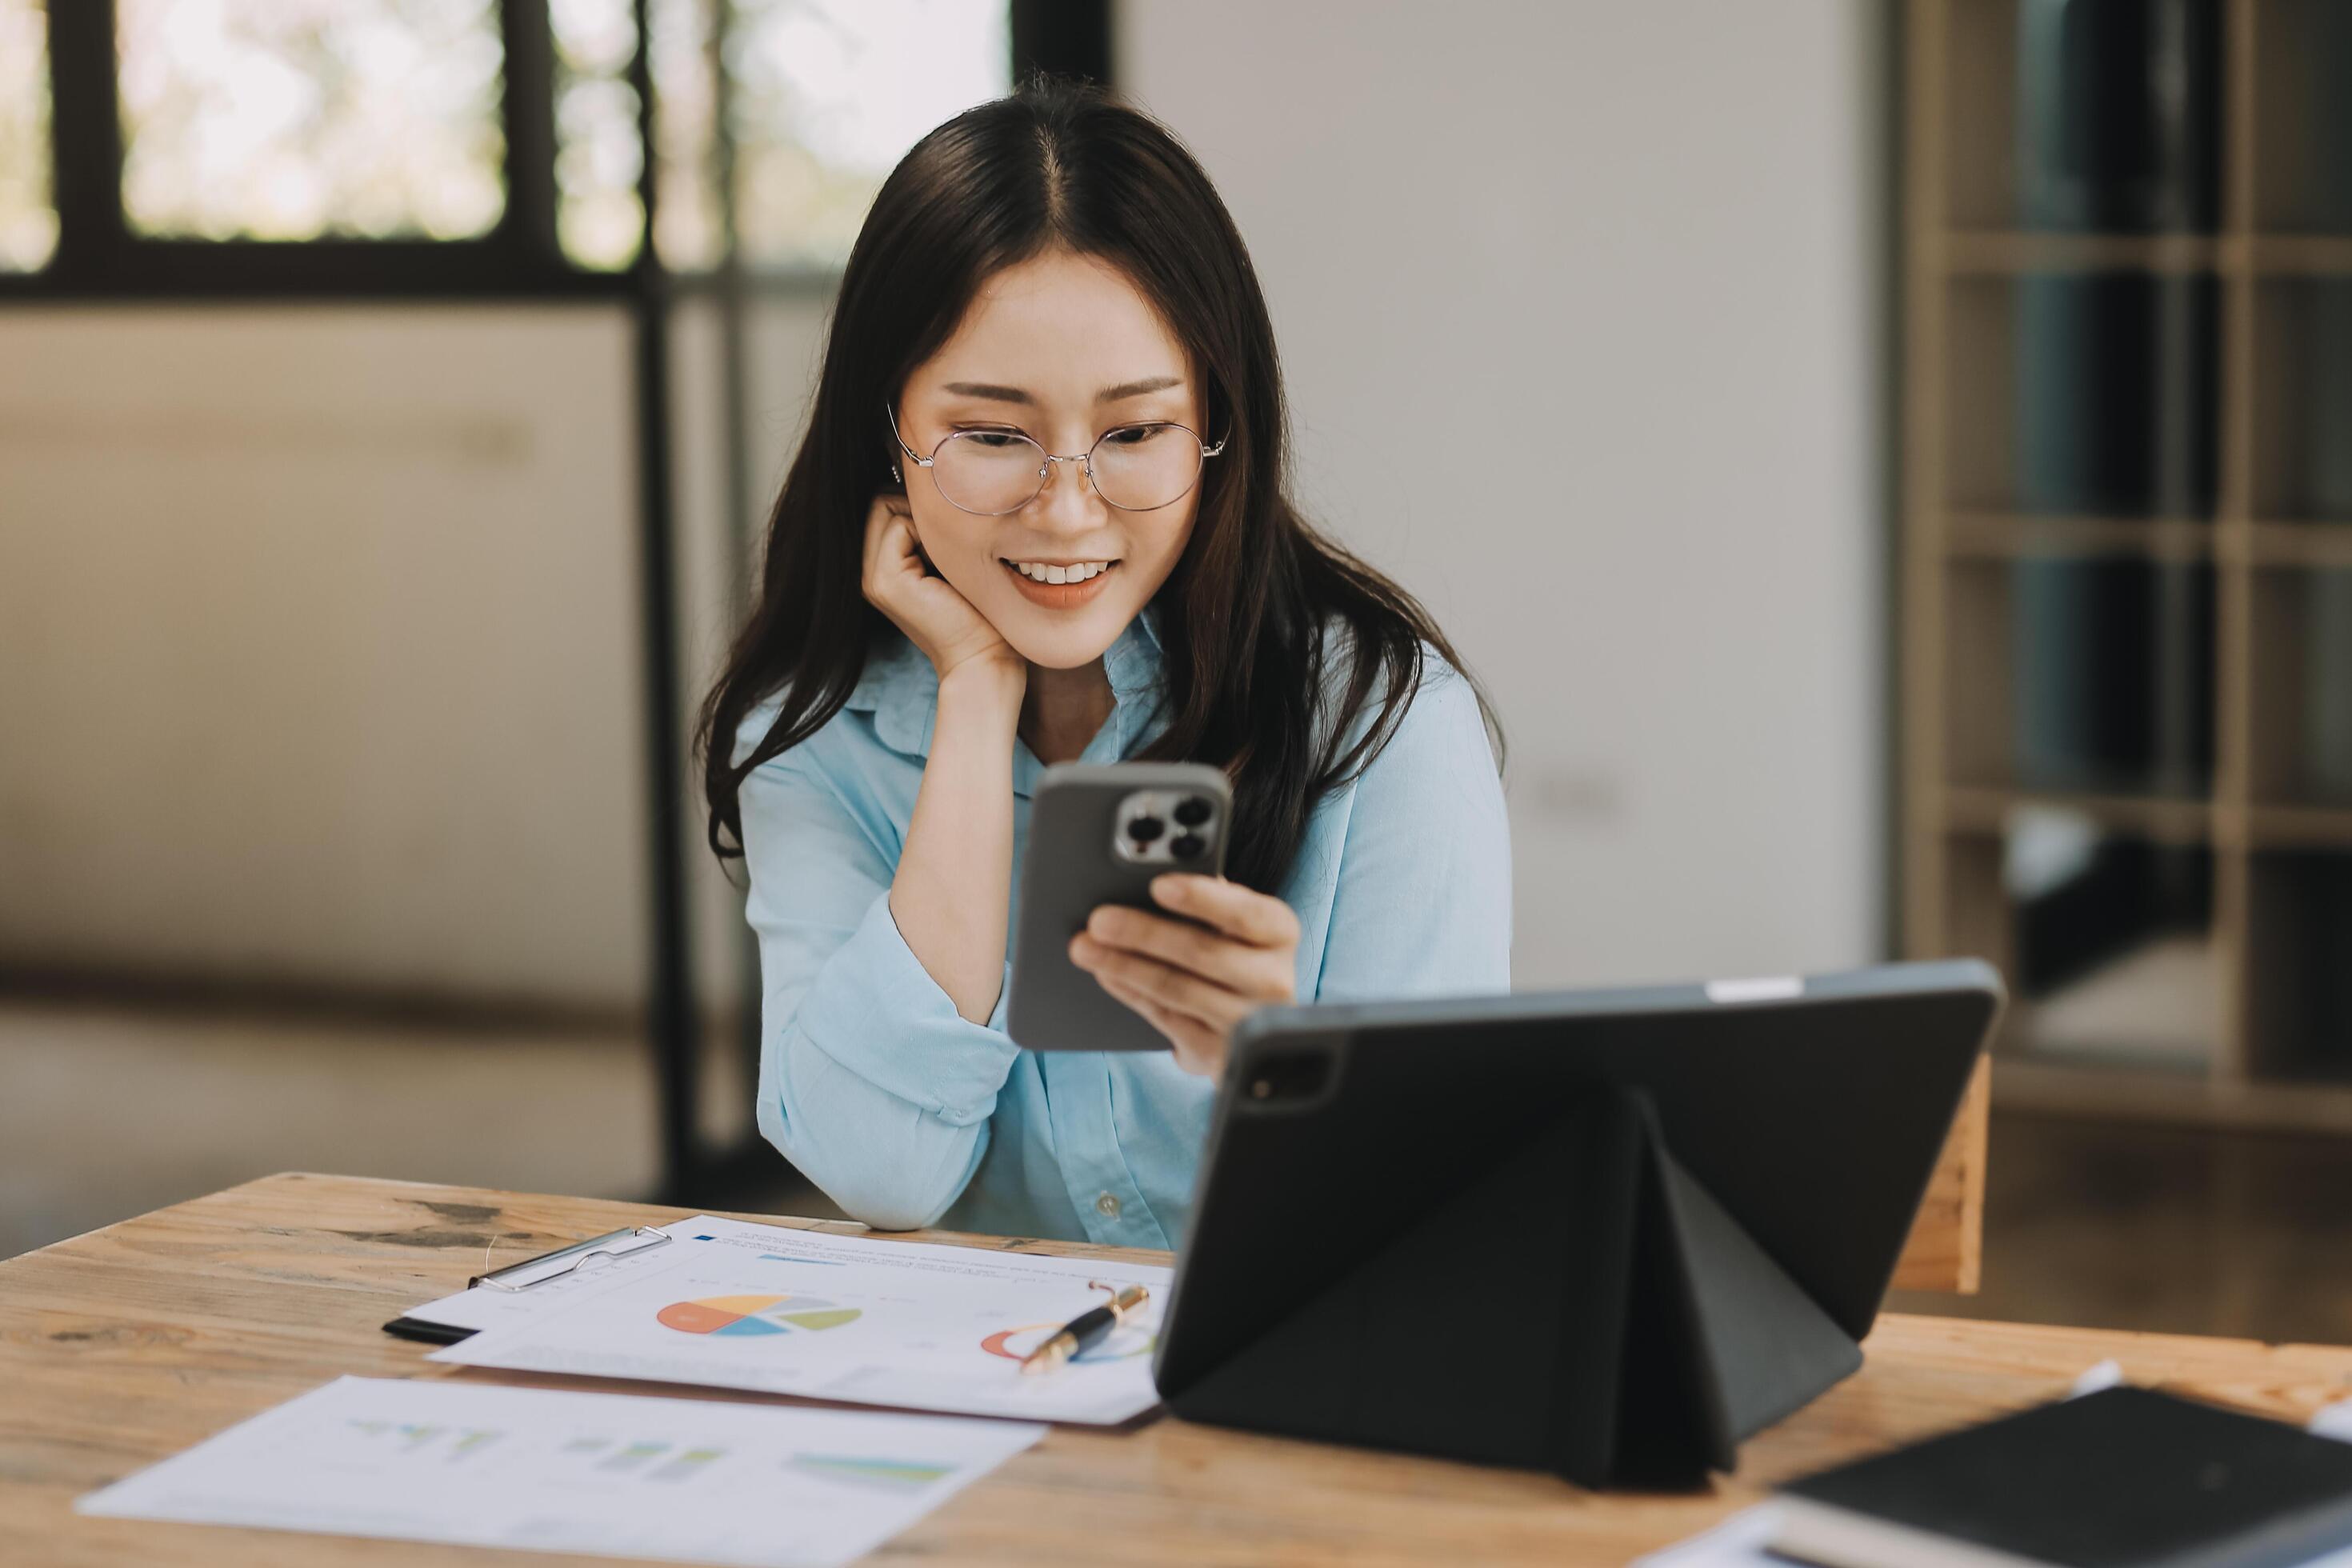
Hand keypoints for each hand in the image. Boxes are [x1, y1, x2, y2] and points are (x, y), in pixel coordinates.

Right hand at [861, 495, 1018, 683]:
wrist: (985, 657)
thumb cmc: (980, 609)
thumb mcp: (950, 558)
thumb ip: (930, 526)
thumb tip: (932, 477)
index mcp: (880, 564)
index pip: (884, 501)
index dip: (919, 504)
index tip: (952, 534)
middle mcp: (867, 569)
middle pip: (880, 497)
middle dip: (918, 506)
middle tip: (951, 542)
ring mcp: (871, 576)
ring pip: (885, 503)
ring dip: (924, 517)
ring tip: (949, 553)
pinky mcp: (885, 580)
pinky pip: (899, 523)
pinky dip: (929, 532)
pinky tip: (949, 562)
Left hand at [1068, 874, 1300, 1078]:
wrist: (1254, 1030)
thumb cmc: (1236, 958)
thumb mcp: (1237, 927)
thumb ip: (1211, 901)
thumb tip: (1160, 878)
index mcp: (1279, 933)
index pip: (1245, 913)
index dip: (1202, 899)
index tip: (1159, 885)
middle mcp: (1273, 978)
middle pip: (1201, 952)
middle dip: (1143, 933)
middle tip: (1099, 919)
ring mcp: (1247, 1021)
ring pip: (1176, 988)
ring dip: (1124, 965)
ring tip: (1085, 947)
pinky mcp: (1218, 1052)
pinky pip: (1165, 1018)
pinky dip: (1130, 992)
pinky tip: (1105, 974)